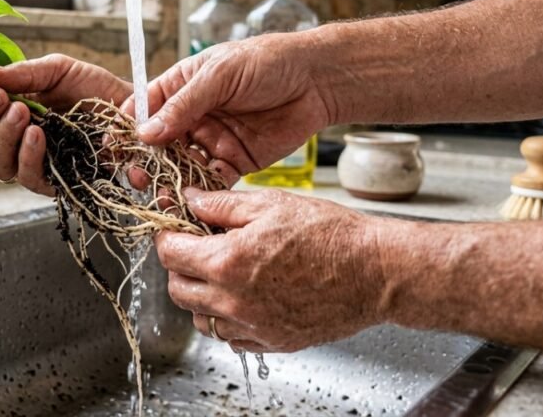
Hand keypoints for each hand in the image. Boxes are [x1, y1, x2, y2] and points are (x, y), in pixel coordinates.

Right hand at [0, 54, 130, 194]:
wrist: (133, 110)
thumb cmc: (94, 90)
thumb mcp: (57, 70)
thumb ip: (22, 75)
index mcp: (4, 111)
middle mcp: (9, 140)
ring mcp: (28, 163)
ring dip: (2, 137)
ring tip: (22, 114)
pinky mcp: (51, 182)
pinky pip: (26, 177)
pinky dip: (27, 155)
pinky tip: (37, 136)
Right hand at [129, 34, 333, 181]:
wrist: (317, 80)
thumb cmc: (268, 62)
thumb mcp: (220, 74)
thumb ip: (184, 104)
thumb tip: (146, 131)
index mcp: (182, 87)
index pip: (144, 109)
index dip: (129, 128)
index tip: (117, 148)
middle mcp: (193, 116)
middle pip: (159, 144)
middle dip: (147, 162)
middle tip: (140, 177)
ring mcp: (212, 140)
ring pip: (181, 165)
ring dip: (171, 180)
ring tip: (164, 195)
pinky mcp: (234, 161)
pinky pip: (211, 181)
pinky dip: (201, 192)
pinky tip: (194, 199)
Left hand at [155, 188, 386, 352]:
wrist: (375, 272)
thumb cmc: (330, 235)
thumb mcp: (271, 204)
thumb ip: (221, 205)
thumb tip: (190, 200)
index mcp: (228, 262)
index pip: (170, 255)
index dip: (168, 236)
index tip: (175, 229)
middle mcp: (234, 301)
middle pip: (178, 290)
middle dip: (180, 267)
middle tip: (197, 248)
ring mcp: (253, 326)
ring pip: (201, 318)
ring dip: (201, 296)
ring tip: (223, 273)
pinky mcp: (273, 341)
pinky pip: (231, 337)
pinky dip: (228, 319)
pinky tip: (245, 296)